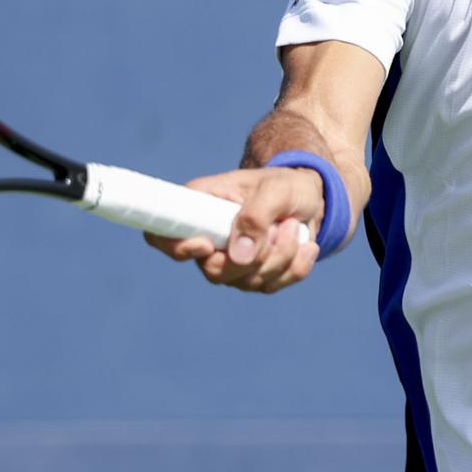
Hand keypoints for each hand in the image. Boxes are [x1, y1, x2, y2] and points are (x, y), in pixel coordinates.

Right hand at [143, 166, 323, 292]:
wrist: (310, 198)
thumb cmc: (287, 185)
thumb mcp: (277, 189)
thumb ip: (255, 216)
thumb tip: (238, 257)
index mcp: (198, 206)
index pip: (161, 235)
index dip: (176, 248)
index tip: (206, 244)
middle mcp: (208, 238)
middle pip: (212, 271)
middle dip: (256, 256)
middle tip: (282, 226)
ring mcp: (229, 262)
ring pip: (247, 281)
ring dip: (282, 256)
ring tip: (294, 225)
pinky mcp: (253, 276)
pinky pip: (271, 286)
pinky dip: (295, 267)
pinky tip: (305, 245)